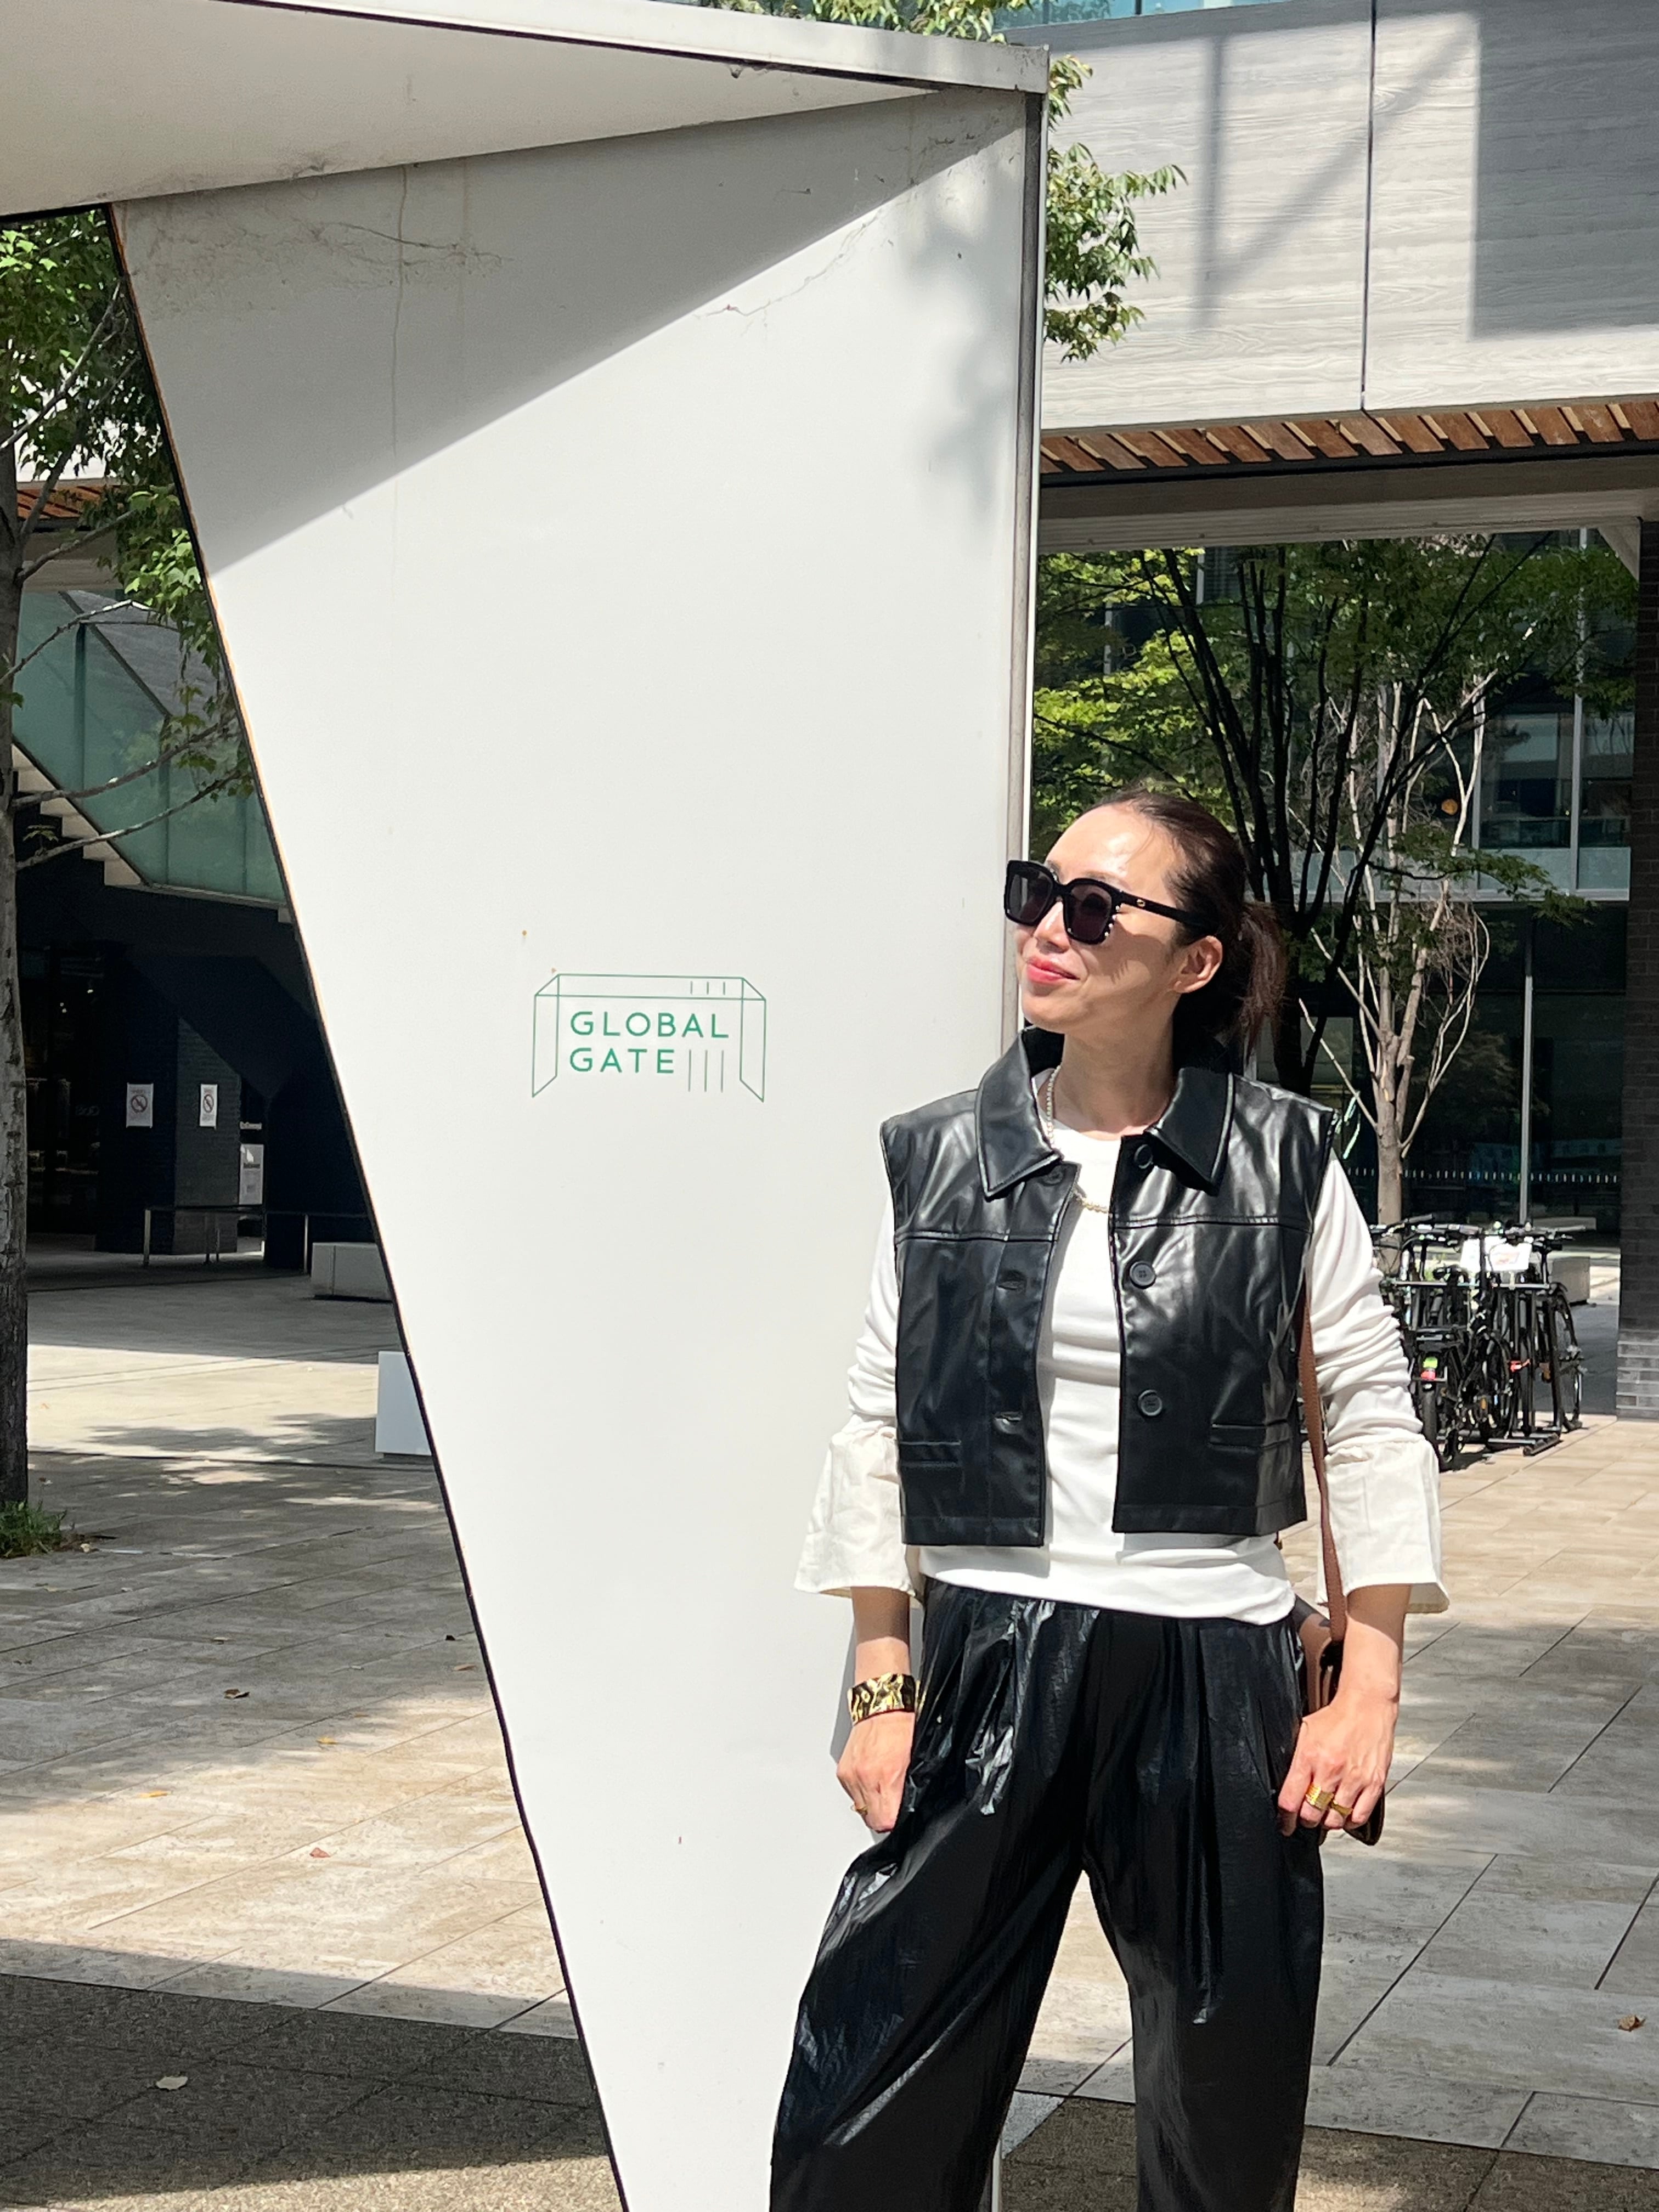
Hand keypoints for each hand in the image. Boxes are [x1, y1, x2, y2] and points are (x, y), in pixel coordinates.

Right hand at [837, 1710, 914, 1832]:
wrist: (882, 1707)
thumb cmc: (901, 1728)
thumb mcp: (913, 1762)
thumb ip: (906, 1790)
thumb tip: (902, 1809)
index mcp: (885, 1777)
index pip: (884, 1821)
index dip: (893, 1822)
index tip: (897, 1817)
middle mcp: (864, 1778)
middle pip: (871, 1819)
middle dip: (882, 1816)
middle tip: (891, 1804)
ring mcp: (851, 1775)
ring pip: (860, 1808)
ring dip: (871, 1803)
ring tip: (881, 1787)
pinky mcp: (842, 1771)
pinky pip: (852, 1793)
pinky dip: (861, 1790)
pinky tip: (871, 1777)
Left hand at [1277, 1682, 1397, 1835]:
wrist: (1367, 1706)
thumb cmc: (1336, 1718)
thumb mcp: (1304, 1732)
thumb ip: (1295, 1760)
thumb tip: (1284, 1785)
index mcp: (1309, 1757)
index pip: (1291, 1800)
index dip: (1285, 1819)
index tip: (1285, 1824)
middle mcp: (1331, 1770)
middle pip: (1312, 1814)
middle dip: (1306, 1820)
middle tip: (1307, 1816)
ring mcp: (1354, 1778)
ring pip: (1335, 1819)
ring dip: (1327, 1821)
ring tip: (1325, 1813)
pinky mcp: (1374, 1783)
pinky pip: (1359, 1817)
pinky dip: (1349, 1821)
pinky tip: (1345, 1814)